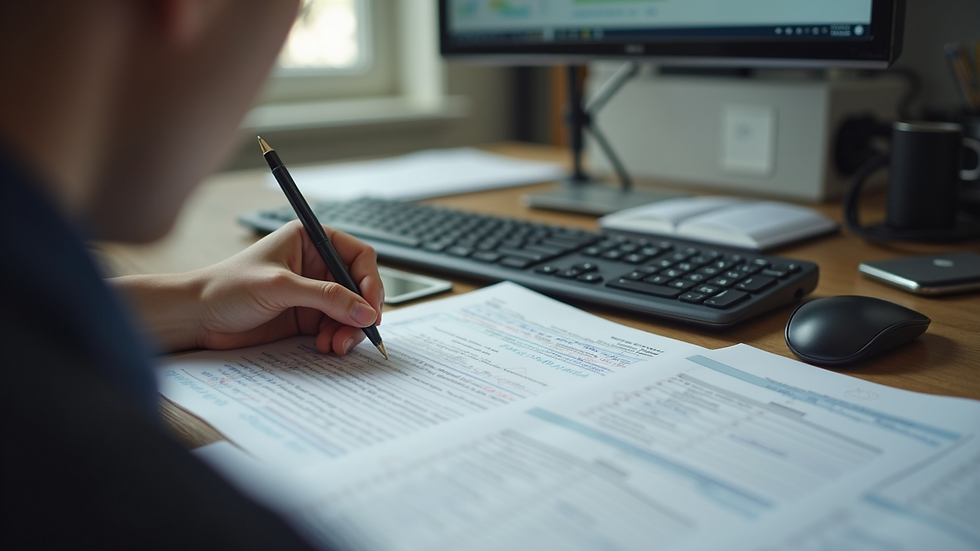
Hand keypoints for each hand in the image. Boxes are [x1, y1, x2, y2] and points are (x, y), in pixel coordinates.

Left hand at [113, 221, 383, 354]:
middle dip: (361, 312)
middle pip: (359, 288)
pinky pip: (336, 328)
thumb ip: (326, 296)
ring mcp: (314, 294)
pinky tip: (326, 347)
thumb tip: (365, 311)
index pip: (359, 256)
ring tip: (335, 345)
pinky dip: (338, 339)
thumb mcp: (280, 287)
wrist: (197, 318)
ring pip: (351, 312)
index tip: (372, 306)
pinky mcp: (307, 318)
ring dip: (349, 330)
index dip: (370, 281)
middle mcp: (317, 265)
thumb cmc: (228, 288)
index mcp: (311, 241)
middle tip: (358, 331)